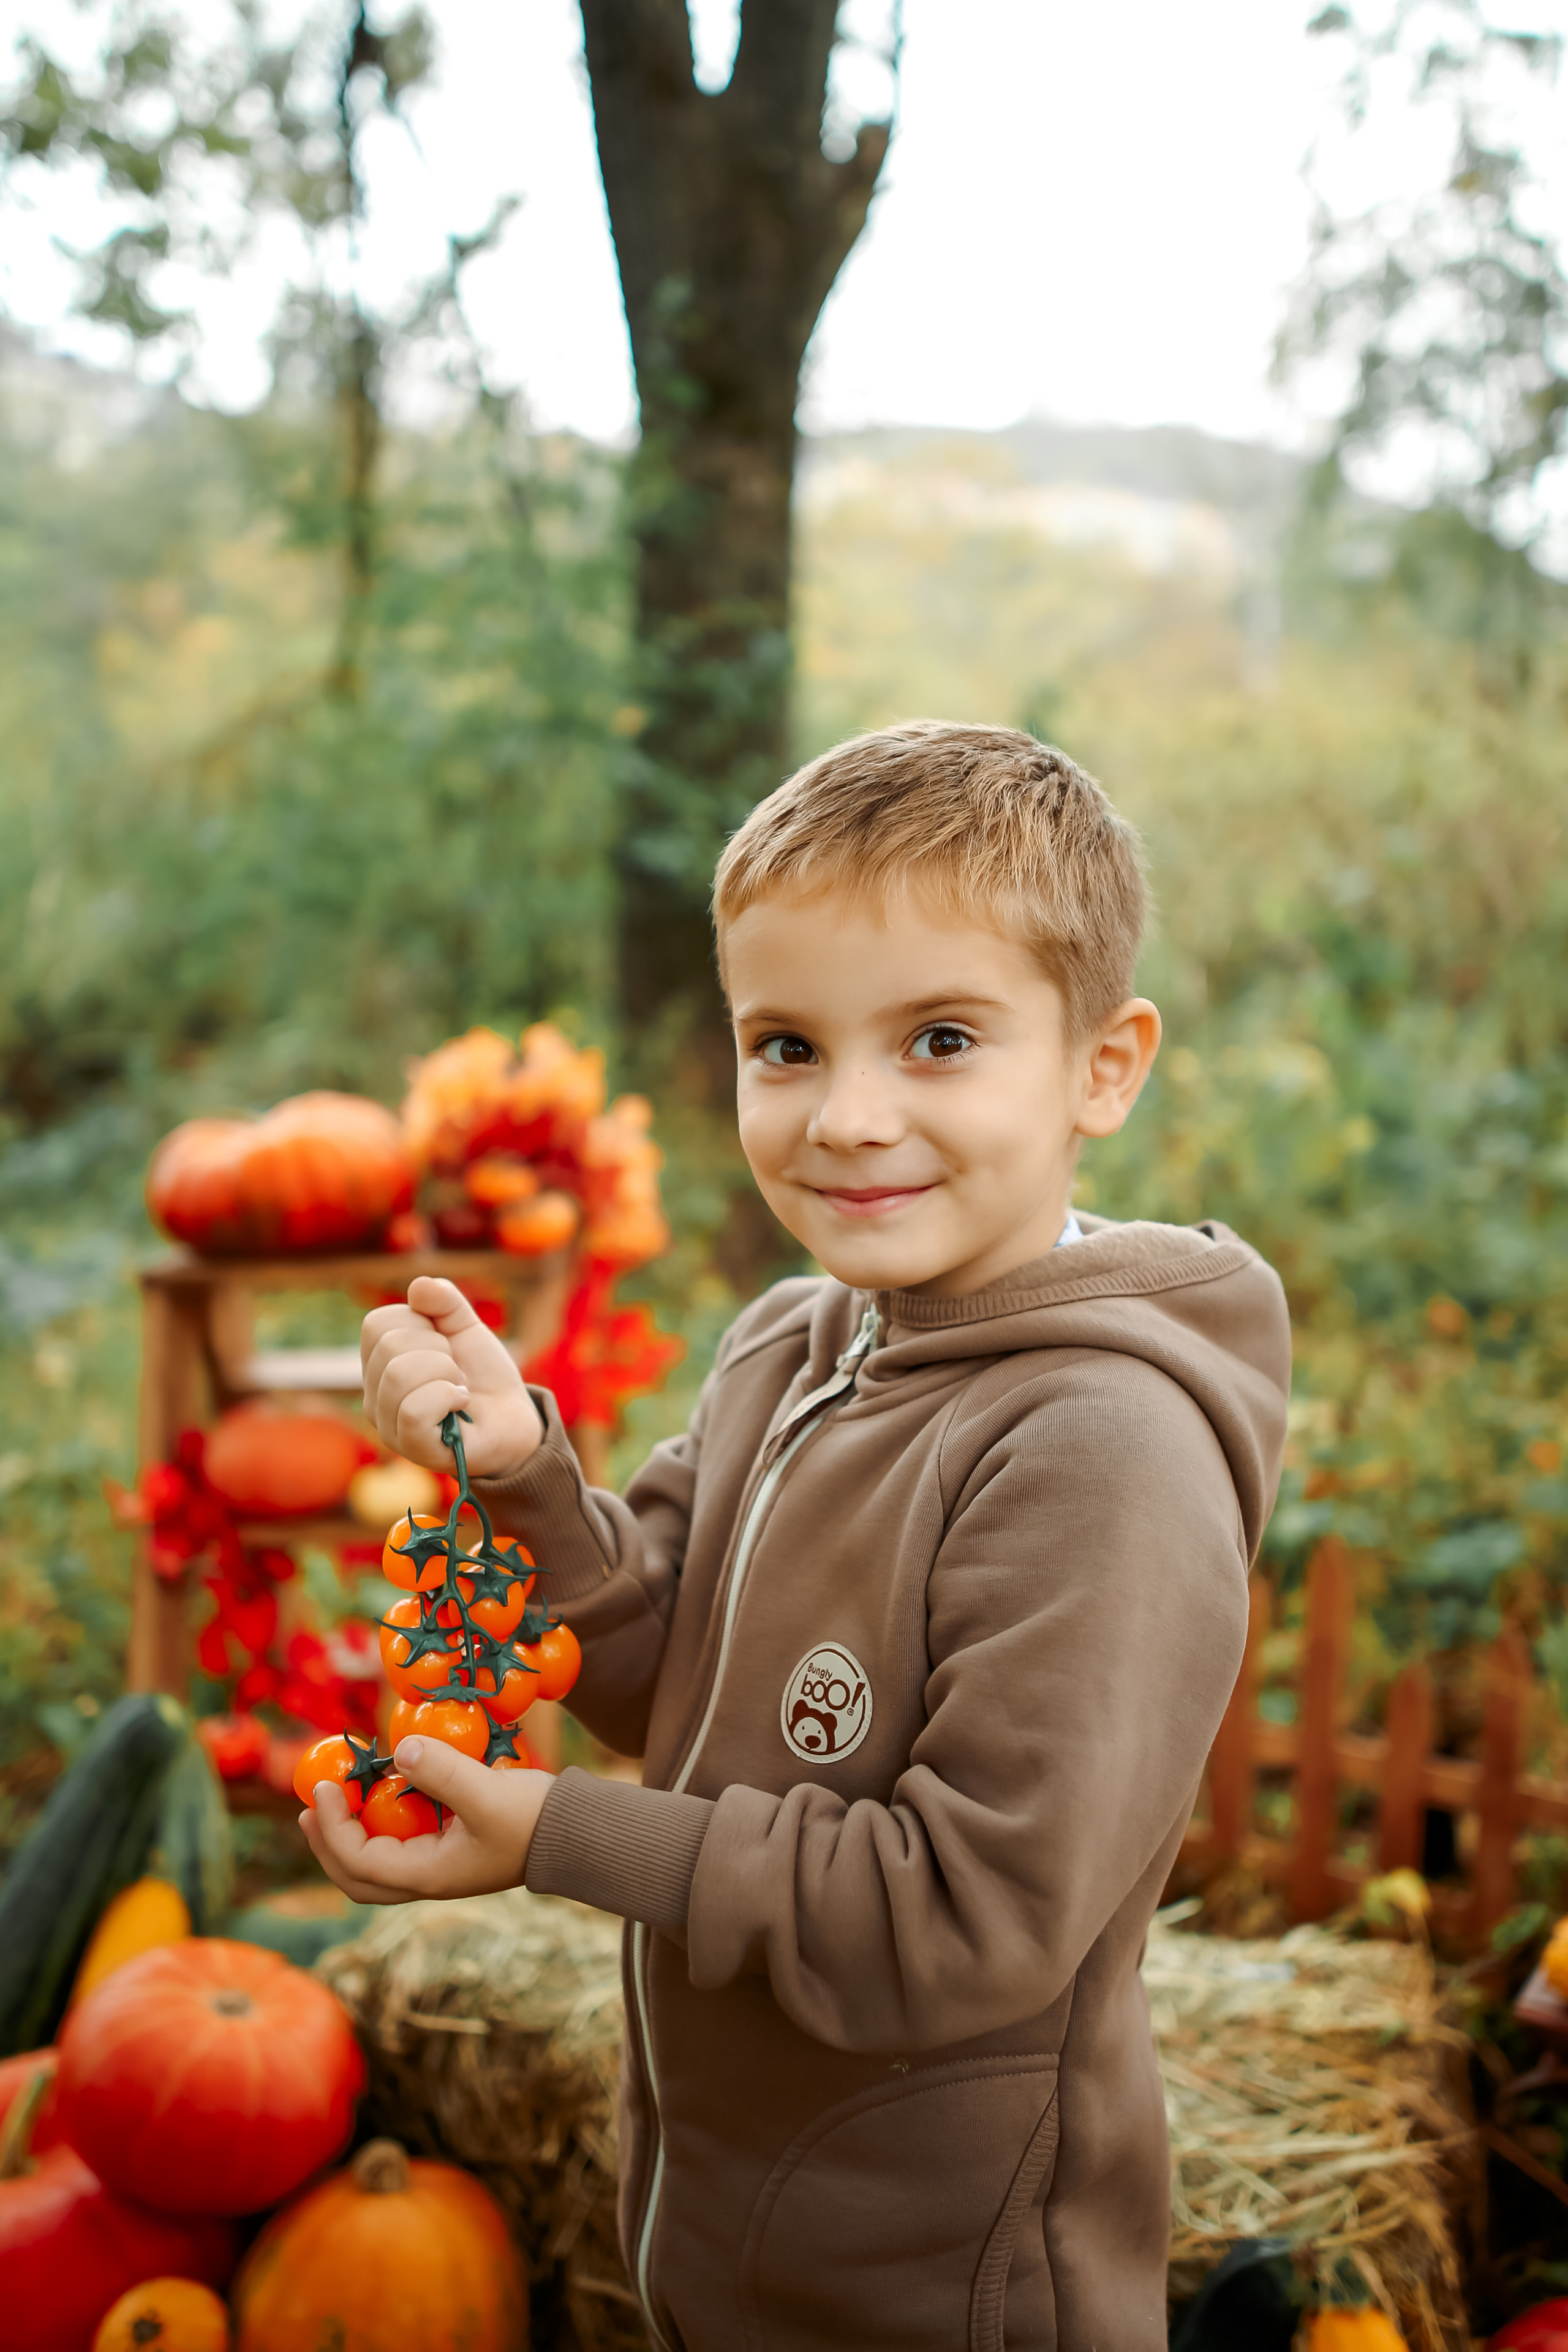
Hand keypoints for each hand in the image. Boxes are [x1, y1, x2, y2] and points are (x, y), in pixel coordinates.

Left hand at [299, 1736, 554, 1905]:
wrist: (577, 1833)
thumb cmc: (533, 1818)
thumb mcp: (486, 1793)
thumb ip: (442, 1772)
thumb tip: (399, 1751)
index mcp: (428, 1875)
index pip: (358, 1861)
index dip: (331, 1826)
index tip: (324, 1786)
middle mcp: (428, 1878)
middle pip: (357, 1878)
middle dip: (327, 1843)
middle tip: (311, 1806)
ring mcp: (440, 1866)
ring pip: (377, 1864)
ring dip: (350, 1835)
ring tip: (337, 1798)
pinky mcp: (453, 1848)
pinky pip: (400, 1843)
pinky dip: (380, 1823)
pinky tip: (385, 1790)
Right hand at [360, 1276, 544, 1477]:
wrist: (514, 1417)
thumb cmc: (481, 1376)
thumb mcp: (466, 1328)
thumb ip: (445, 1301)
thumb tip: (419, 1286)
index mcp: (377, 1364)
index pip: (377, 1323)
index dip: (420, 1322)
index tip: (443, 1344)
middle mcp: (373, 1396)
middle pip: (390, 1345)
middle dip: (439, 1348)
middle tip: (456, 1371)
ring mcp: (388, 1425)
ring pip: (400, 1375)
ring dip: (447, 1372)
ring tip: (458, 1387)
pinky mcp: (412, 1447)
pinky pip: (414, 1410)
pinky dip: (448, 1396)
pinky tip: (460, 1403)